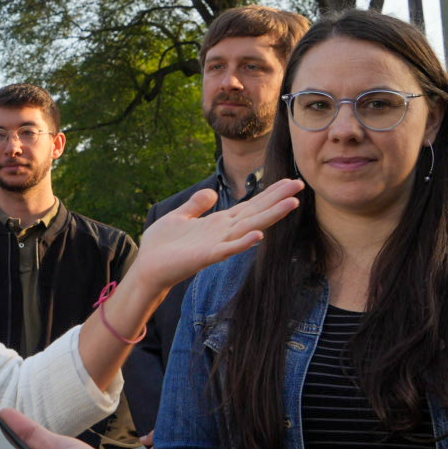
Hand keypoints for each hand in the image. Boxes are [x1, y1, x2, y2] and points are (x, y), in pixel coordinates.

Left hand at [127, 179, 302, 295]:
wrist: (148, 267)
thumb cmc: (162, 245)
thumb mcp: (179, 217)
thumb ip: (196, 205)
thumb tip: (212, 192)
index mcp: (218, 223)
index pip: (249, 206)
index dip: (268, 194)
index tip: (288, 181)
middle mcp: (223, 232)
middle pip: (256, 213)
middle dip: (277, 199)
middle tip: (300, 184)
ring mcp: (217, 245)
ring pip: (249, 228)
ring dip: (270, 217)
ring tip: (292, 204)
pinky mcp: (206, 256)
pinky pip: (228, 249)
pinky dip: (243, 243)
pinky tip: (259, 236)